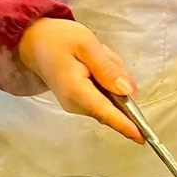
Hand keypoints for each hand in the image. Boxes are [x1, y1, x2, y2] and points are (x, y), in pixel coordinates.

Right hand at [19, 18, 142, 142]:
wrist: (33, 42)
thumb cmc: (58, 39)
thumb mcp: (86, 44)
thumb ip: (108, 68)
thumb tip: (128, 91)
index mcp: (76, 91)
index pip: (106, 112)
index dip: (126, 125)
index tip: (143, 137)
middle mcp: (76, 105)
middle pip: (112, 104)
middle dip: (118, 83)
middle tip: (102, 55)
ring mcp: (77, 106)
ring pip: (110, 99)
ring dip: (110, 78)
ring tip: (95, 56)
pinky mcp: (80, 103)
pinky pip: (103, 96)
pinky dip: (105, 80)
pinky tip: (93, 63)